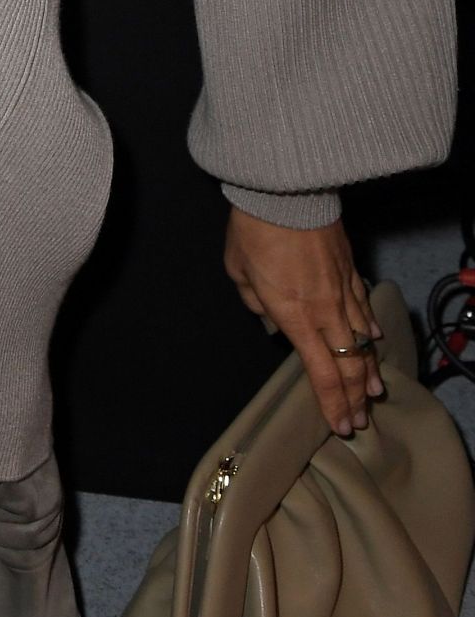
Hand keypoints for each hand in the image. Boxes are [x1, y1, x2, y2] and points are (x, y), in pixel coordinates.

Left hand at [224, 209, 384, 436]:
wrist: (285, 191)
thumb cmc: (254, 231)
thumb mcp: (239, 271)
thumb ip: (254, 300)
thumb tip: (269, 316)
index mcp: (295, 317)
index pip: (321, 373)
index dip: (332, 403)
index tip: (340, 425)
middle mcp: (326, 311)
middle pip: (348, 363)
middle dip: (354, 397)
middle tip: (359, 420)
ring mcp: (343, 290)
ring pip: (363, 339)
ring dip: (368, 368)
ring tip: (373, 391)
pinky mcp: (351, 270)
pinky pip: (365, 307)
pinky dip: (371, 328)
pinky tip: (375, 339)